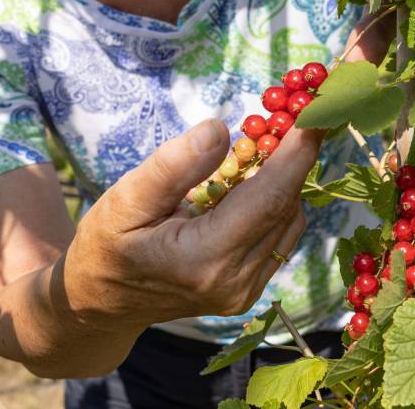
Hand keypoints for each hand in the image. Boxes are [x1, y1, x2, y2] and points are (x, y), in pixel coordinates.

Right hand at [58, 119, 322, 329]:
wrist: (100, 303)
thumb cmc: (107, 245)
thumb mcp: (125, 200)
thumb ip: (173, 166)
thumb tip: (221, 129)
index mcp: (205, 259)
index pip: (269, 198)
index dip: (297, 153)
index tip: (314, 112)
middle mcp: (236, 280)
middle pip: (286, 206)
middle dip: (295, 155)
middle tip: (291, 112)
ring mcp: (246, 290)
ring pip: (290, 219)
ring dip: (285, 176)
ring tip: (262, 143)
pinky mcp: (250, 288)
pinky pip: (280, 233)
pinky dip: (275, 199)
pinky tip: (251, 177)